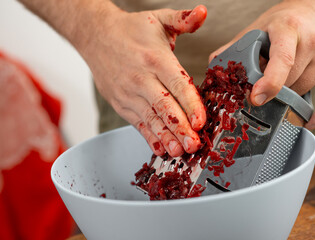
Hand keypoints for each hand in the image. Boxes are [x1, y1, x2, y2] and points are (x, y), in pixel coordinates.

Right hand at [78, 4, 206, 156]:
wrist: (96, 35)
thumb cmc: (131, 31)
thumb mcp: (159, 19)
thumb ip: (183, 19)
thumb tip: (203, 12)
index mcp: (155, 58)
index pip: (176, 84)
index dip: (190, 104)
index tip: (200, 122)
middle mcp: (141, 79)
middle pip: (164, 107)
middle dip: (180, 128)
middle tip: (194, 145)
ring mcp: (128, 94)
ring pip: (150, 119)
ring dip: (166, 137)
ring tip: (179, 152)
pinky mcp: (121, 104)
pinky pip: (137, 123)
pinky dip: (150, 137)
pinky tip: (161, 149)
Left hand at [209, 0, 314, 129]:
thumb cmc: (282, 21)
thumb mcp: (256, 28)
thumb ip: (234, 49)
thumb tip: (213, 70)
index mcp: (288, 30)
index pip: (283, 60)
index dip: (269, 83)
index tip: (256, 98)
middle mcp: (312, 43)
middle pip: (289, 82)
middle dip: (271, 91)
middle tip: (259, 89)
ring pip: (303, 91)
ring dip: (286, 97)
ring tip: (277, 87)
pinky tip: (308, 122)